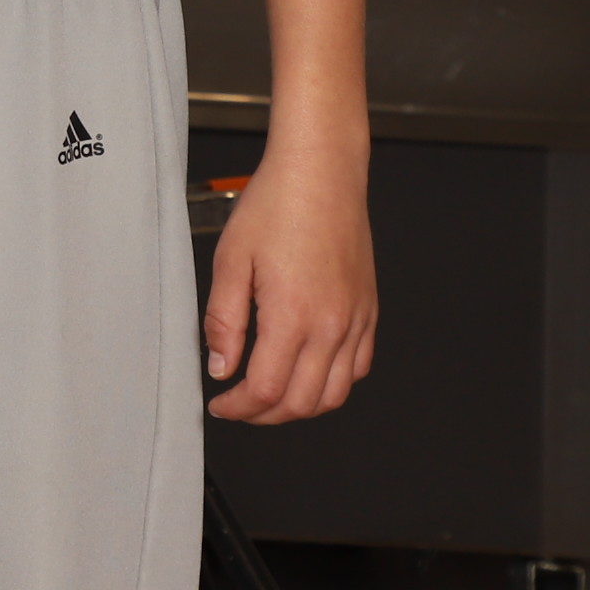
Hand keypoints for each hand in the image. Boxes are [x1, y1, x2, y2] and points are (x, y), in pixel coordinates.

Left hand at [203, 144, 377, 422]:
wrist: (321, 174)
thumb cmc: (275, 206)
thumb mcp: (230, 260)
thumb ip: (224, 321)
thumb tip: (222, 368)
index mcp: (293, 316)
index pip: (267, 390)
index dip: (239, 408)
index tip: (220, 405)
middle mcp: (332, 326)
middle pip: (302, 403)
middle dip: (265, 415)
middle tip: (238, 406)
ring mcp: (357, 321)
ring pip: (335, 394)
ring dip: (300, 407)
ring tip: (268, 397)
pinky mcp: (369, 311)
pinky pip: (358, 368)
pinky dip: (332, 384)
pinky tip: (306, 373)